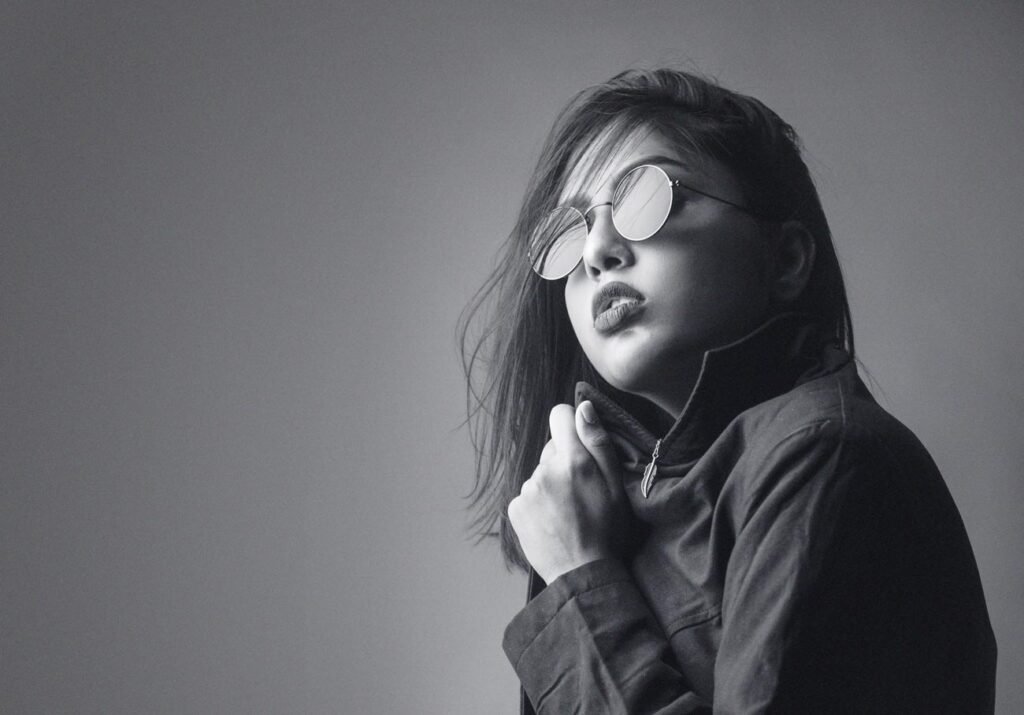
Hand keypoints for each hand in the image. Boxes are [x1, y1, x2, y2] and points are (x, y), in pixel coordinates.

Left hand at [507, 401, 630, 583]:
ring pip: (541, 474)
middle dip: (565, 463)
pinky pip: (528, 494)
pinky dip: (538, 504)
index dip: (571, 426)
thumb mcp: (615, 486)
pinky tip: (553, 522)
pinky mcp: (515, 508)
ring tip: (569, 513)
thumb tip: (583, 407)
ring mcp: (527, 490)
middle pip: (552, 449)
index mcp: (573, 461)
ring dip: (552, 485)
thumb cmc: (607, 531)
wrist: (582, 575)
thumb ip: (598, 443)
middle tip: (582, 492)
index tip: (580, 445)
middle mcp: (545, 470)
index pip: (560, 415)